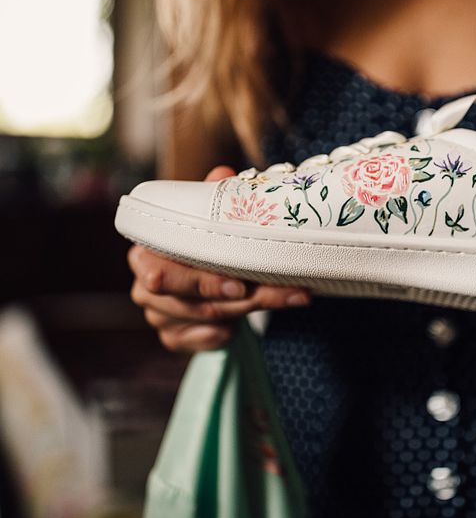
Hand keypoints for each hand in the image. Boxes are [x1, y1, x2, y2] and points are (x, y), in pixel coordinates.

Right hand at [127, 165, 310, 351]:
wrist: (208, 276)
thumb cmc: (205, 243)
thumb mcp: (209, 219)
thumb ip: (213, 200)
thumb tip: (223, 175)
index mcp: (146, 252)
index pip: (163, 272)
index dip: (201, 280)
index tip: (238, 284)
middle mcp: (144, 286)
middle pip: (188, 300)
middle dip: (234, 299)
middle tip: (272, 294)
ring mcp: (158, 315)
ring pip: (204, 318)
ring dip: (248, 313)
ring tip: (289, 297)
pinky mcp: (172, 337)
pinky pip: (201, 341)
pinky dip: (224, 334)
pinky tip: (242, 326)